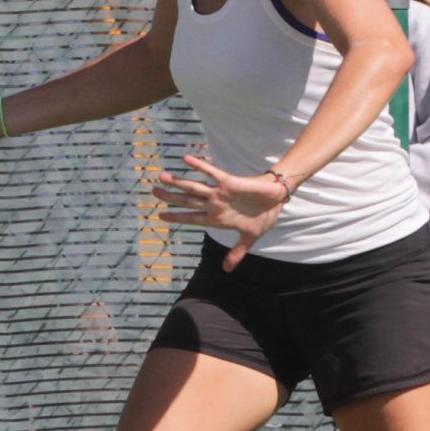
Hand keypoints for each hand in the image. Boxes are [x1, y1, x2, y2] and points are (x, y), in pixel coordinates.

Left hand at [156, 153, 288, 268]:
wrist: (276, 199)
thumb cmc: (262, 216)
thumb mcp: (249, 239)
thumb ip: (236, 253)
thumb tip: (227, 270)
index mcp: (216, 218)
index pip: (191, 218)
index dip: (176, 217)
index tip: (160, 217)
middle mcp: (214, 204)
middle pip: (186, 200)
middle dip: (169, 197)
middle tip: (153, 191)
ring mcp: (219, 193)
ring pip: (194, 187)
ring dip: (178, 182)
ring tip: (161, 177)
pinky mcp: (229, 182)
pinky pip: (211, 173)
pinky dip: (200, 166)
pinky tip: (185, 160)